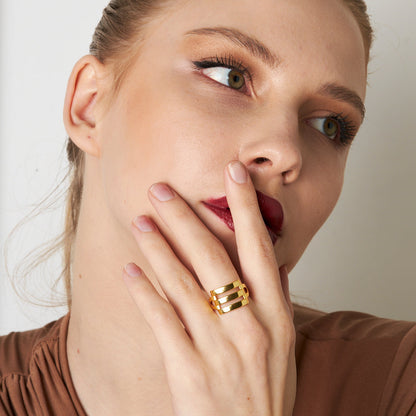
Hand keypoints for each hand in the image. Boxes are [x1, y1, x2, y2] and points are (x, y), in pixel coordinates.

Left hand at [123, 161, 296, 414]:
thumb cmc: (267, 390)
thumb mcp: (286, 345)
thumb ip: (280, 300)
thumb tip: (275, 261)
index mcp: (276, 314)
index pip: (260, 247)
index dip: (246, 207)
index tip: (233, 173)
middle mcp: (249, 324)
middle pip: (213, 257)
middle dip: (185, 218)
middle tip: (161, 189)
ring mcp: (217, 347)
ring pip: (182, 283)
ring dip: (158, 248)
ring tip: (141, 220)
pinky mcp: (188, 368)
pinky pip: (162, 321)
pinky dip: (145, 292)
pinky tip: (130, 270)